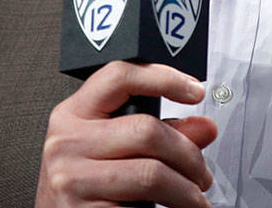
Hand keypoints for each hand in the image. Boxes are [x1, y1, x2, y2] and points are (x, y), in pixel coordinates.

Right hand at [36, 61, 217, 206]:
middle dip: (188, 155)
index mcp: (73, 114)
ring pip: (151, 174)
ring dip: (186, 191)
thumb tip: (205, 128)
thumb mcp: (111, 147)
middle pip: (147, 131)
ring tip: (195, 198)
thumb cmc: (84, 182)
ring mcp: (71, 179)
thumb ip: (158, 132)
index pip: (119, 77)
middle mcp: (66, 142)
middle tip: (202, 174)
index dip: (164, 78)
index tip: (195, 91)